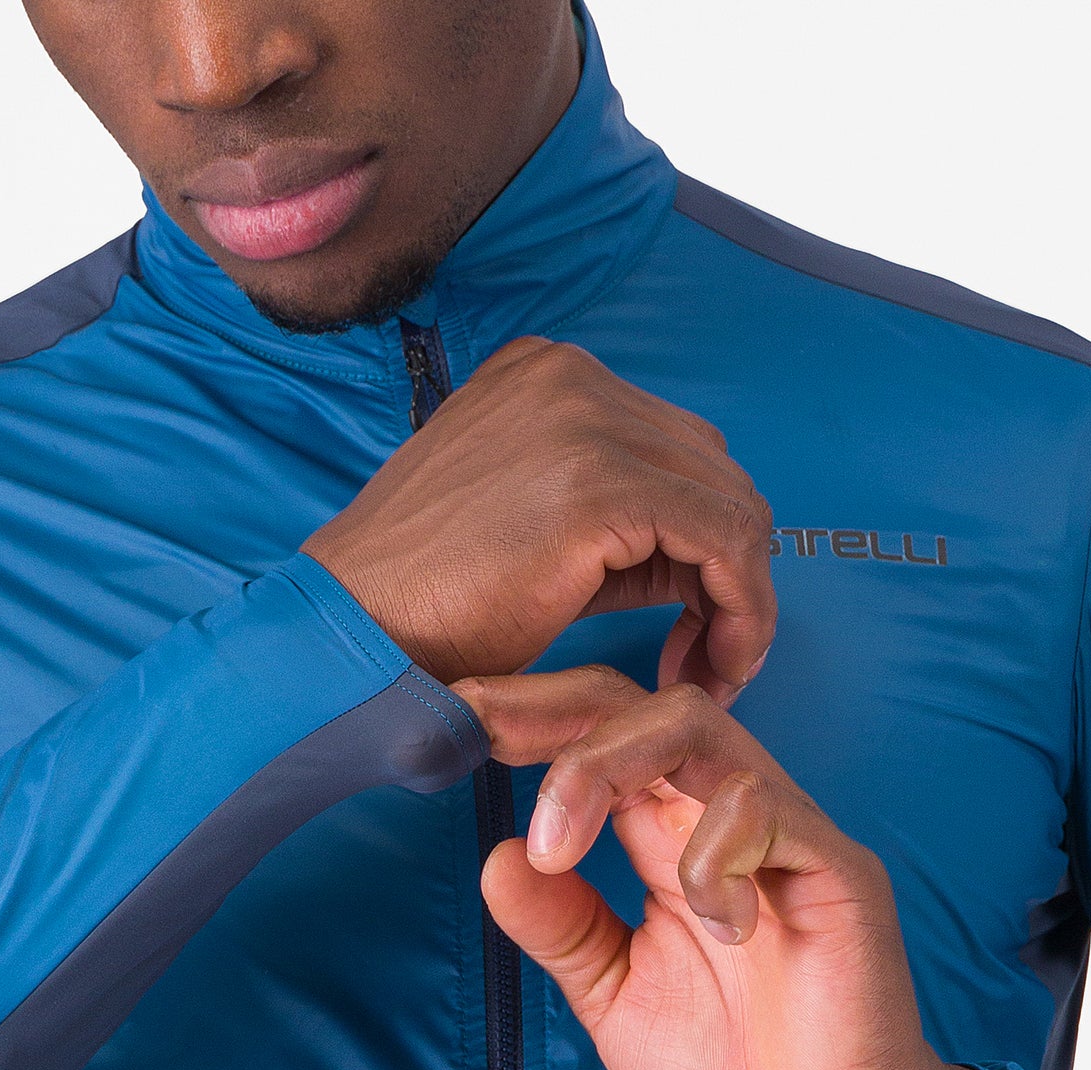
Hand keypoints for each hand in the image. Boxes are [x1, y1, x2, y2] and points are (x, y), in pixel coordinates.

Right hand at [302, 337, 774, 699]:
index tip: (690, 626)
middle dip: (725, 571)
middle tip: (703, 657)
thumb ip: (610, 524)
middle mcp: (571, 377)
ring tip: (703, 671)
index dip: (699, 544)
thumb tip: (695, 562)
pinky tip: (710, 665)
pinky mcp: (601, 483)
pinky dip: (740, 610)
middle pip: (711, 471)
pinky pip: (725, 541)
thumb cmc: (418, 602)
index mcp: (545, 377)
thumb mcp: (524, 534)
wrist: (350, 632)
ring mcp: (586, 420)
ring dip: (739, 597)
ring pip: (732, 504)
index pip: (673, 450)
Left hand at [451, 665, 985, 1069]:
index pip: (606, 733)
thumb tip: (497, 856)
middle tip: (481, 733)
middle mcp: (724, 818)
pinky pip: (768, 811)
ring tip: (559, 847)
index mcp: (670, 839)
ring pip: (696, 727)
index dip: (534, 717)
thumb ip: (562, 926)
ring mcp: (785, 837)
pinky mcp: (840, 874)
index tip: (456, 721)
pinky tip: (711, 925)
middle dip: (552, 709)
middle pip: (643, 703)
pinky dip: (713, 852)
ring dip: (605, 766)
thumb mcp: (615, 994)